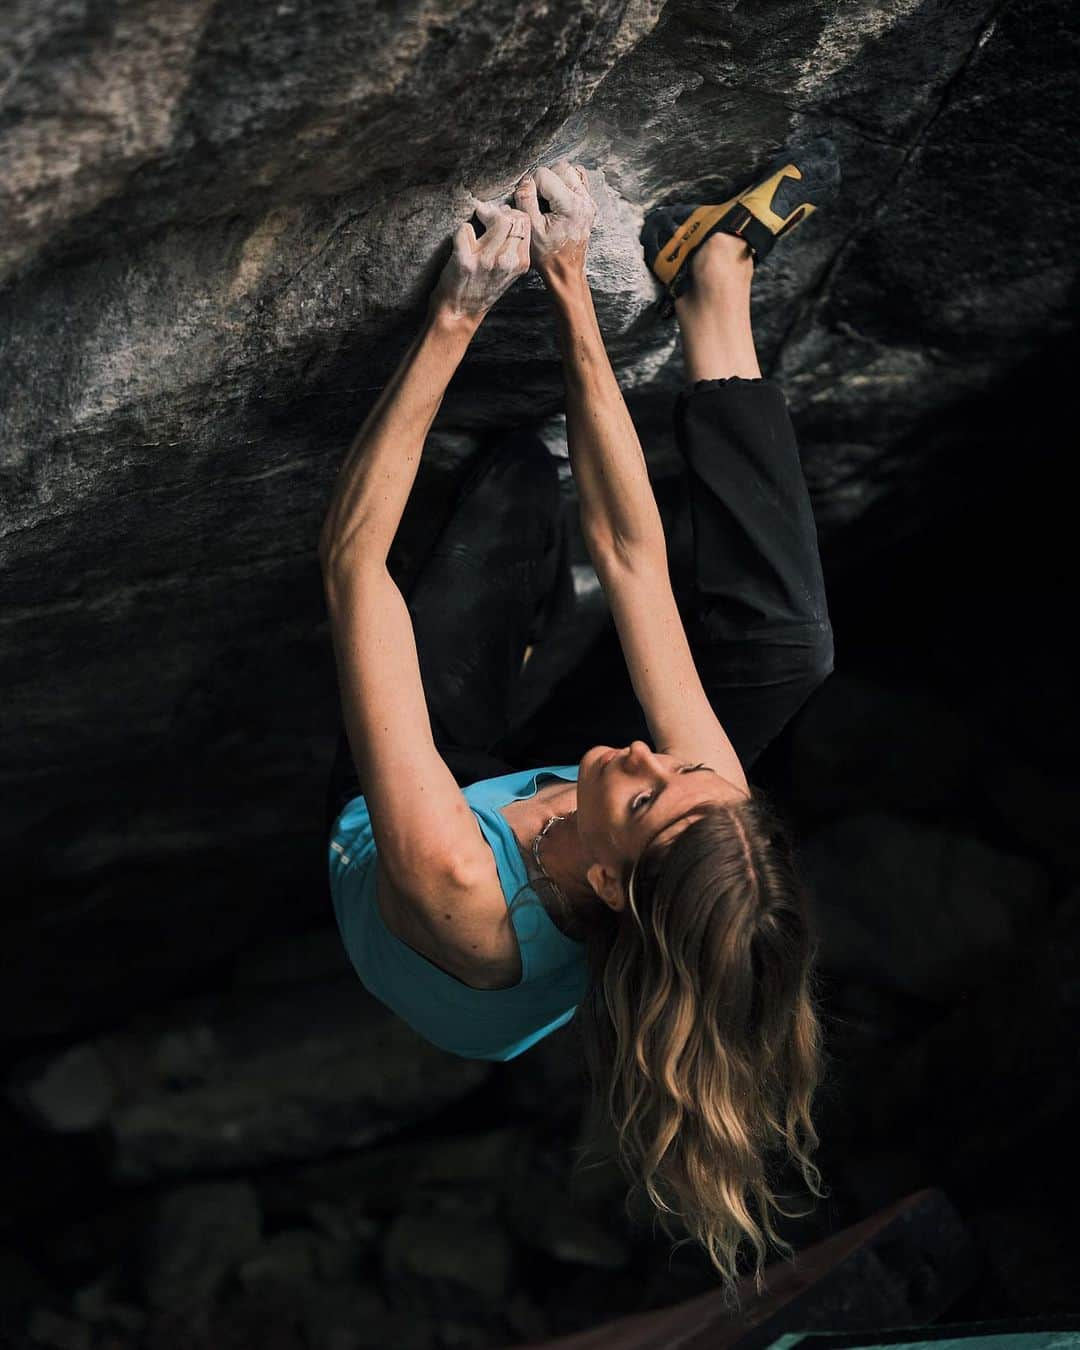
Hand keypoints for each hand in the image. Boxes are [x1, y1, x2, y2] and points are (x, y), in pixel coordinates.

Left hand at [430, 199, 530, 320]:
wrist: (460, 312)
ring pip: (495, 219)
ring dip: (483, 214)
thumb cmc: (482, 289)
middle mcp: (506, 261)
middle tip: (486, 215)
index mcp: (520, 262)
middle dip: (498, 211)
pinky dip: (461, 230)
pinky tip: (462, 240)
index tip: (500, 215)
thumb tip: (507, 215)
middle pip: (512, 218)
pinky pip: (465, 229)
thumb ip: (512, 247)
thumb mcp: (507, 271)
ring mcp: (486, 261)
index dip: (511, 213)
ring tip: (476, 222)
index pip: (525, 223)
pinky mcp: (465, 261)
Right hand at [513, 160, 595, 279]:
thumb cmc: (548, 256)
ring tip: (547, 198)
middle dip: (544, 179)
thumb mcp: (531, 229)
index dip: (530, 185)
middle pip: (560, 168)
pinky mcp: (588, 205)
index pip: (544, 175)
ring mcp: (588, 202)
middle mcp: (584, 200)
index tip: (527, 201)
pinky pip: (578, 181)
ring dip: (555, 180)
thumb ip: (525, 200)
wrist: (565, 271)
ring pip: (570, 172)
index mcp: (570, 205)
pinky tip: (557, 198)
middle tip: (537, 199)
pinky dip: (566, 184)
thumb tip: (525, 181)